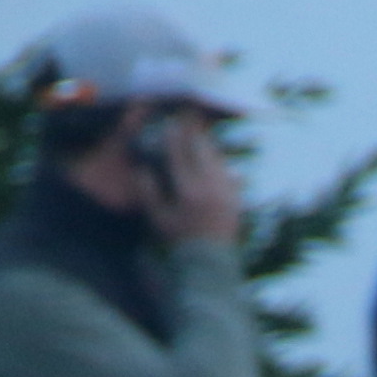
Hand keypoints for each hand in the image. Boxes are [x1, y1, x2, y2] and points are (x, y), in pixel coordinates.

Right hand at [147, 116, 245, 247]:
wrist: (210, 262)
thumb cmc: (179, 240)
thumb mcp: (158, 219)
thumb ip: (148, 193)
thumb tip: (141, 169)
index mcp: (188, 191)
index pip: (179, 155)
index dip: (174, 136)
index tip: (170, 122)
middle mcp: (210, 188)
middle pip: (201, 150)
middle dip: (194, 131)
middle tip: (190, 115)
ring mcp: (225, 192)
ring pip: (217, 158)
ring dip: (208, 143)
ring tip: (201, 131)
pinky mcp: (235, 198)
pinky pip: (227, 172)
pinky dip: (219, 161)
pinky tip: (214, 156)